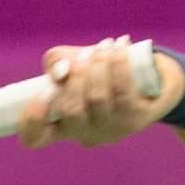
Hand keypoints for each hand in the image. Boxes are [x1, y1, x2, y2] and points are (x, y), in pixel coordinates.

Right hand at [17, 37, 181, 148]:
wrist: (152, 77)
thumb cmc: (102, 71)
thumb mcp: (73, 61)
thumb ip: (56, 62)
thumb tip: (62, 70)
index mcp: (60, 123)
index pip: (35, 137)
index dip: (31, 122)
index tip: (39, 97)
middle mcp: (83, 133)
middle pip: (70, 111)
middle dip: (76, 75)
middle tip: (85, 56)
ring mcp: (111, 130)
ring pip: (97, 98)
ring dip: (99, 65)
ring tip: (105, 47)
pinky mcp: (137, 120)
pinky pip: (123, 91)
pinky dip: (118, 64)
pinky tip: (120, 49)